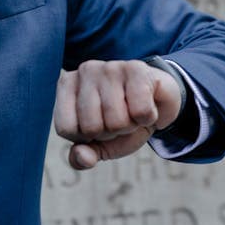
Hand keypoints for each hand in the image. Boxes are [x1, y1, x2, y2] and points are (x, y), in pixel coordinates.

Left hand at [54, 59, 180, 169]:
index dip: (86, 138)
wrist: (158, 100)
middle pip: (92, 127)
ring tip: (133, 111)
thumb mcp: (100, 143)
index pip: (66, 129)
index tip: (98, 125)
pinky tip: (147, 104)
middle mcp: (85, 71)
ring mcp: (110, 67)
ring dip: (131, 125)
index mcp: (67, 85)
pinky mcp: (137, 68)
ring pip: (117, 121)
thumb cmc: (122, 119)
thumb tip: (81, 157)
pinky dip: (149, 118)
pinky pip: (141, 111)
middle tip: (120, 117)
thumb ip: (83, 156)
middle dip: (111, 132)